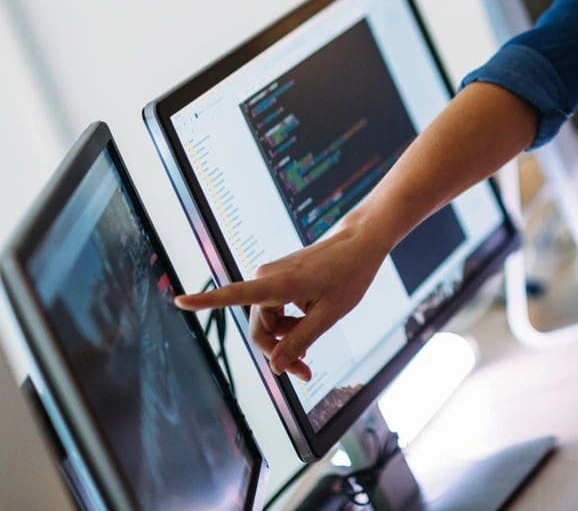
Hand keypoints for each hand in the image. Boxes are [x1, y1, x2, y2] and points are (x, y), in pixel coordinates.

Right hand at [175, 224, 387, 381]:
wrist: (360, 242)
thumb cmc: (349, 274)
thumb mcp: (330, 314)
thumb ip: (300, 340)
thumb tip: (275, 367)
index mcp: (279, 283)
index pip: (234, 294)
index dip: (206, 301)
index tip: (178, 300)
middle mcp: (267, 277)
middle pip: (259, 328)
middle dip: (278, 352)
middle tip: (305, 374)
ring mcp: (272, 277)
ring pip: (268, 322)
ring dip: (286, 340)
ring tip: (311, 352)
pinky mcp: (278, 279)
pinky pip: (275, 310)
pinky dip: (289, 325)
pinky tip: (308, 326)